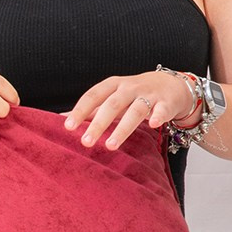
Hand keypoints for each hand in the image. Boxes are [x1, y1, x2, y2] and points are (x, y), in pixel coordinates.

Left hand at [66, 69, 197, 150]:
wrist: (171, 85)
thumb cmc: (135, 94)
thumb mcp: (111, 97)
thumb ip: (90, 109)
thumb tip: (60, 118)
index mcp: (113, 85)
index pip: (93, 96)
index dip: (81, 111)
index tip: (68, 127)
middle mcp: (130, 87)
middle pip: (112, 105)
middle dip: (98, 124)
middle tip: (85, 142)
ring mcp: (149, 94)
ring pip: (135, 110)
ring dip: (123, 128)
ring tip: (110, 146)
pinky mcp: (166, 102)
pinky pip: (162, 109)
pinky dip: (157, 116)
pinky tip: (152, 125)